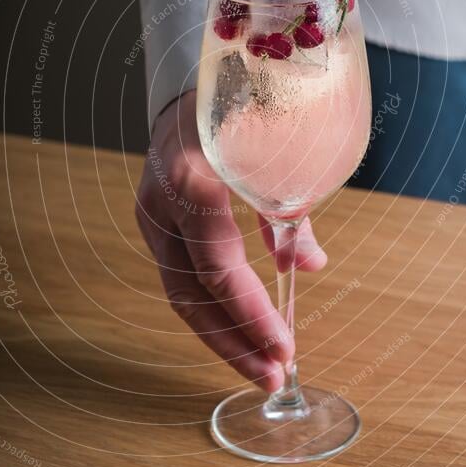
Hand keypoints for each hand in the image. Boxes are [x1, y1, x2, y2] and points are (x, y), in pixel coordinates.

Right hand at [135, 90, 326, 392]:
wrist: (188, 89)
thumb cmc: (239, 112)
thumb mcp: (273, 152)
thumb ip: (290, 212)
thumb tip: (313, 267)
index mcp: (191, 181)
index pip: (217, 267)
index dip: (251, 313)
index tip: (286, 348)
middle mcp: (161, 205)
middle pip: (190, 295)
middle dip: (233, 342)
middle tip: (272, 377)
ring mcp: (152, 217)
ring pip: (181, 294)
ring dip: (222, 336)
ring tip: (261, 367)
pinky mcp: (155, 226)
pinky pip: (182, 278)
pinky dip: (213, 310)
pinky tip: (242, 333)